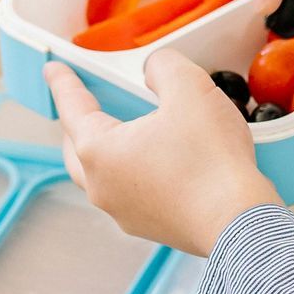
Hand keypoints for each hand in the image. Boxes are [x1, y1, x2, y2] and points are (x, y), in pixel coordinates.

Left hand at [45, 51, 278, 257]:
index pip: (72, 108)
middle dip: (77, 125)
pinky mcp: (152, 228)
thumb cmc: (211, 159)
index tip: (53, 70)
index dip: (63, 83)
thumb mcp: (189, 88)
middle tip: (82, 107)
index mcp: (99, 151)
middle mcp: (103, 187)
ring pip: (102, 176)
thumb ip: (163, 66)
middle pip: (77, 150)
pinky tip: (155, 164)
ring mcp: (125, 213)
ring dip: (105, 153)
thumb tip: (155, 70)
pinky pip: (131, 195)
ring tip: (121, 135)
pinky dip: (133, 174)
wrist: (240, 222)